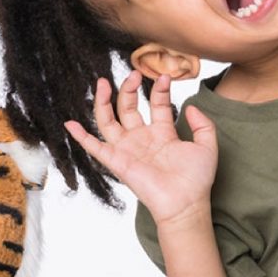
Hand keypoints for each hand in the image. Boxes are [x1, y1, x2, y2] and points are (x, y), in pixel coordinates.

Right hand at [64, 71, 217, 225]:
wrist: (185, 203)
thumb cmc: (197, 180)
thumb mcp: (207, 146)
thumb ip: (203, 124)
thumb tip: (191, 105)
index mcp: (163, 134)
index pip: (157, 105)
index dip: (160, 90)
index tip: (165, 77)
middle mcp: (142, 139)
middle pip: (129, 108)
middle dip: (129, 89)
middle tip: (134, 74)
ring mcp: (128, 149)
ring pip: (109, 121)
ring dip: (104, 101)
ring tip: (104, 82)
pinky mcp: (117, 161)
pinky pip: (95, 148)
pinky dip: (81, 137)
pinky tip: (70, 124)